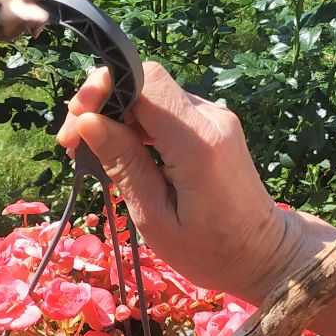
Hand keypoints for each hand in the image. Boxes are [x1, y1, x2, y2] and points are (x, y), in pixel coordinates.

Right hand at [56, 61, 318, 303]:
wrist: (264, 255)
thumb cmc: (209, 252)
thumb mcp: (155, 218)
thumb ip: (124, 165)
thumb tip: (88, 121)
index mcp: (197, 142)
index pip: (147, 80)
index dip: (105, 88)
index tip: (77, 120)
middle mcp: (210, 118)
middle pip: (146, 83)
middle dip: (102, 103)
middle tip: (72, 143)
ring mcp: (215, 118)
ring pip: (153, 95)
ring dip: (115, 115)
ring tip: (88, 151)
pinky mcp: (213, 126)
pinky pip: (166, 111)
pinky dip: (136, 124)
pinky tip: (118, 152)